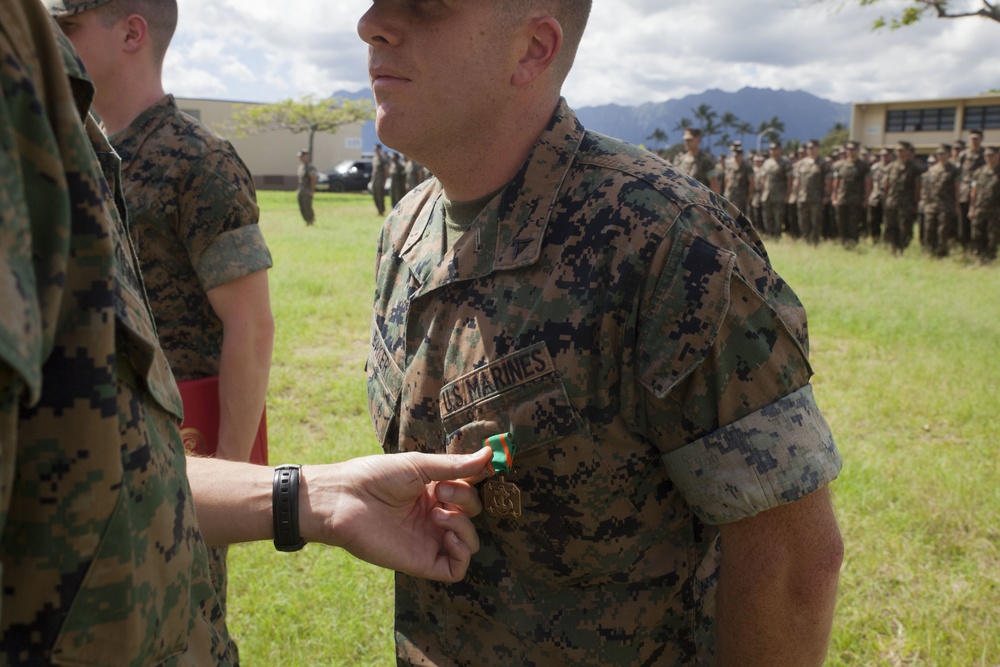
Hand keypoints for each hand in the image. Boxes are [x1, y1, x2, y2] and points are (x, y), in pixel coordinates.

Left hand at [300, 447, 492, 581]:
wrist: (344, 500)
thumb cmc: (375, 476)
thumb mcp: (419, 466)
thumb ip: (455, 466)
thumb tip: (490, 456)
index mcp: (433, 491)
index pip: (470, 489)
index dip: (478, 481)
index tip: (482, 468)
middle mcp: (434, 515)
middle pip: (473, 513)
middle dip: (465, 499)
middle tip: (440, 491)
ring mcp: (429, 539)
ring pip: (470, 541)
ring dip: (464, 525)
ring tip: (438, 514)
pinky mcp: (422, 561)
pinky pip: (457, 567)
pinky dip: (463, 552)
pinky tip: (449, 535)